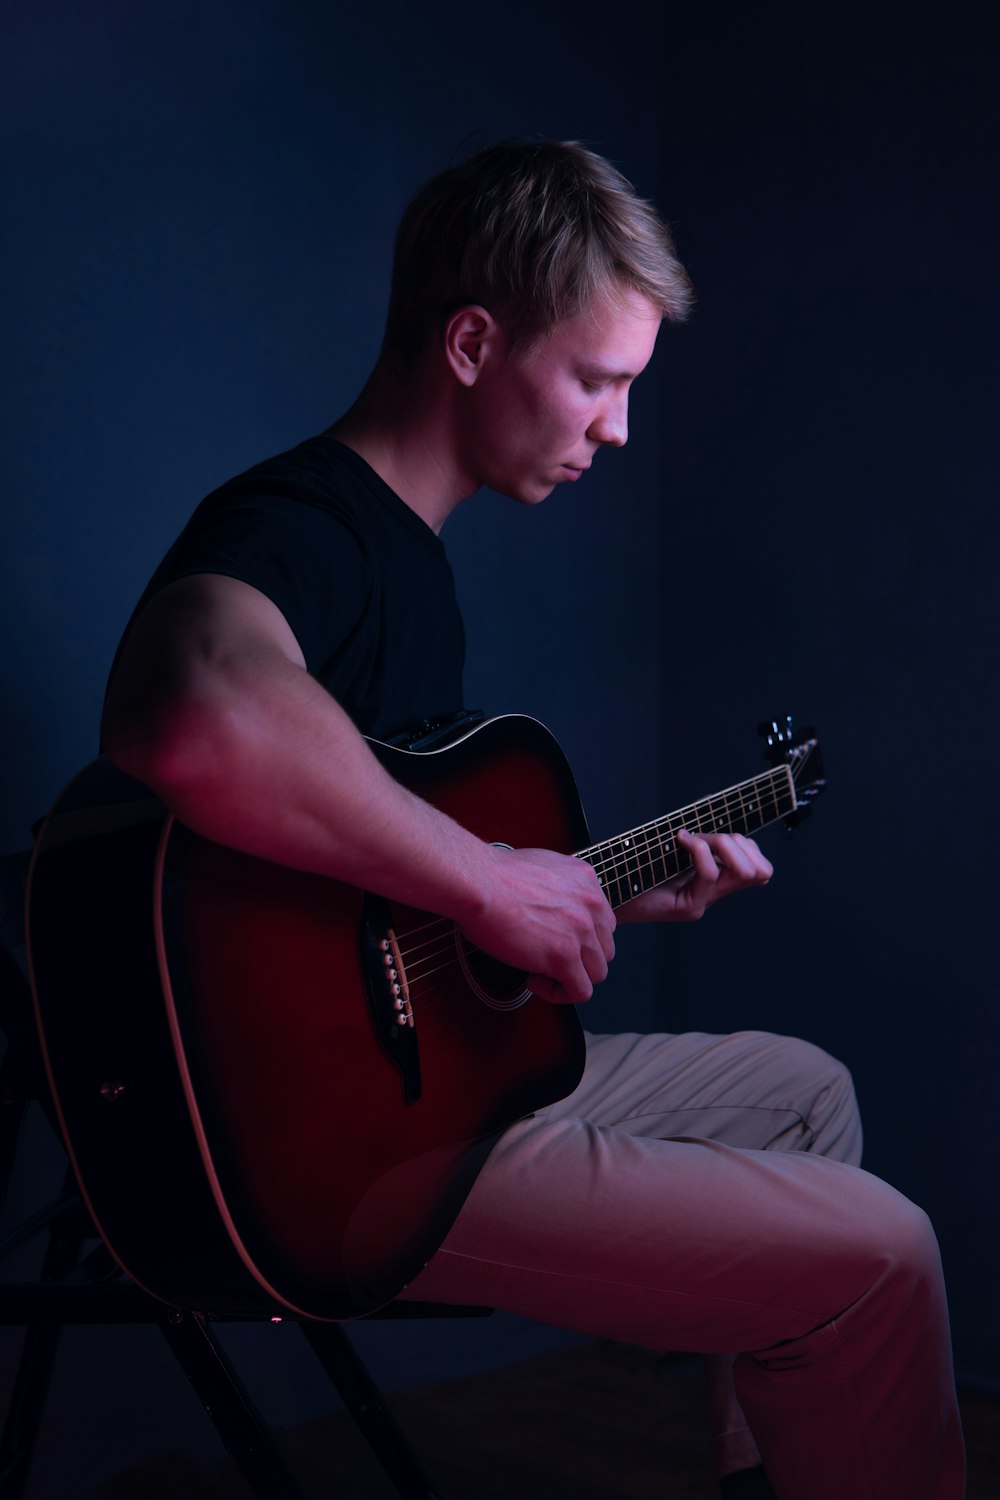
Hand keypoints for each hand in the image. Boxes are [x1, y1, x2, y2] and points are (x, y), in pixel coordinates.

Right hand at [460, 846, 615, 1004]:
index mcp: (586, 880)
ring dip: (571, 978)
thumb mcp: (542, 868)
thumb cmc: (493, 875)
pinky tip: (533, 980)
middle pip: (605, 949)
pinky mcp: (564, 955)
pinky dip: (559, 994)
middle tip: (549, 959)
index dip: (582, 939)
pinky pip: (580, 991)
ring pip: (597, 973)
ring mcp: (581, 931)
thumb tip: (554, 909)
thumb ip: (560, 888)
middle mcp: (591, 904)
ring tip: (540, 972)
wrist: (478, 882)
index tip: (557, 941)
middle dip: (580, 959)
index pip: (604, 922)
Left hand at [618, 830, 772, 923]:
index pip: (760, 869)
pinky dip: (699, 849)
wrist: (603, 890)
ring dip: (722, 844)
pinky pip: (710, 873)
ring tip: (691, 839)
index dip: (748, 846)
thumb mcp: (669, 842)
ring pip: (745, 872)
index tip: (715, 833)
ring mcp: (703, 902)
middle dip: (738, 843)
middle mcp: (714, 893)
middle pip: (762, 871)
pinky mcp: (687, 908)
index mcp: (714, 880)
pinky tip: (680, 839)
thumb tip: (710, 803)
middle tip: (703, 837)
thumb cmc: (632, 862)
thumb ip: (693, 829)